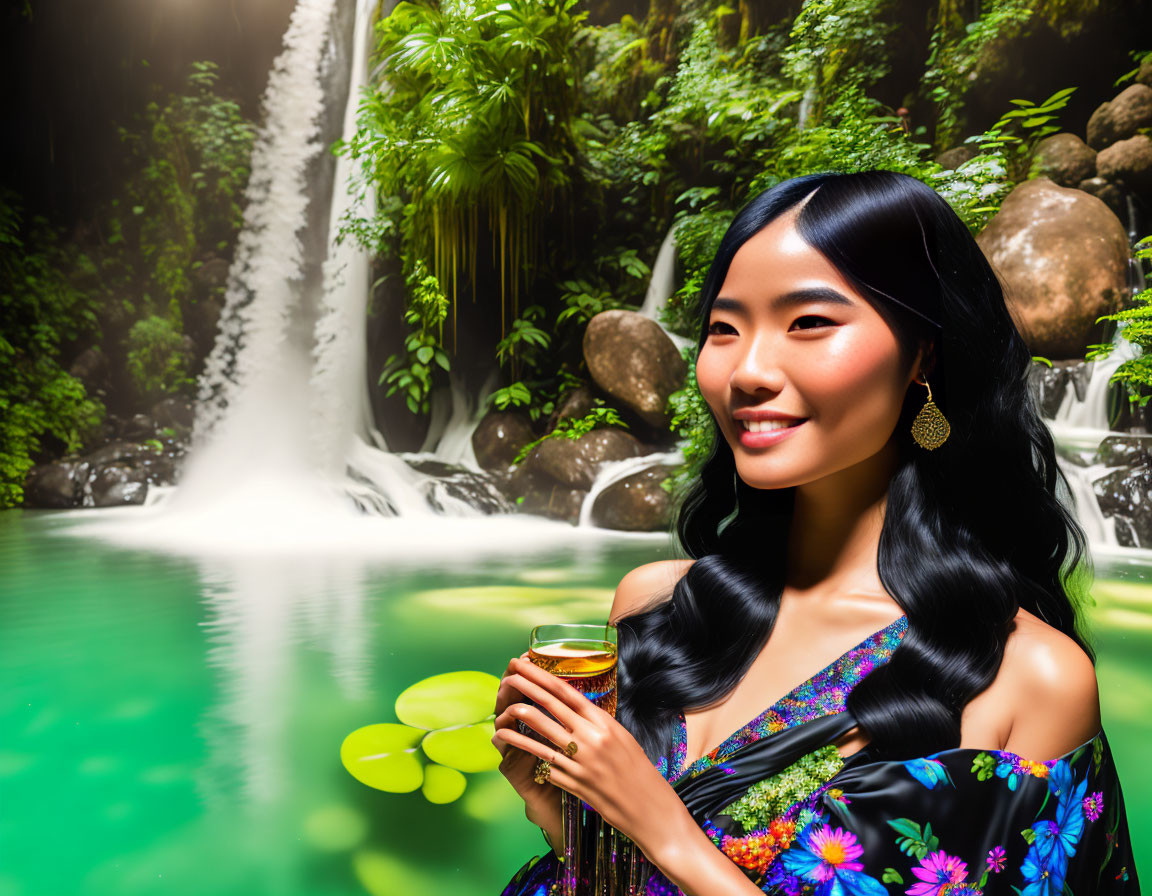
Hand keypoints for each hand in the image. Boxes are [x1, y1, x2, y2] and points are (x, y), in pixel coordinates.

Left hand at [491, 656, 683, 858]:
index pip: (566, 692)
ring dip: (517, 719)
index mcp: (603, 722)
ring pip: (540, 733)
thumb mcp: (621, 736)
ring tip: (502, 709)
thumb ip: (595, 723)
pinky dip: (525, 749)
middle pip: (550, 706)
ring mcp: (579, 761)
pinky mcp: (571, 782)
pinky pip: (543, 761)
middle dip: (526, 687)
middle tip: (509, 674)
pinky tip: (510, 742)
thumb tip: (572, 708)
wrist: (648, 807)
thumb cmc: (637, 769)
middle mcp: (590, 738)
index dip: (542, 676)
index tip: (525, 665)